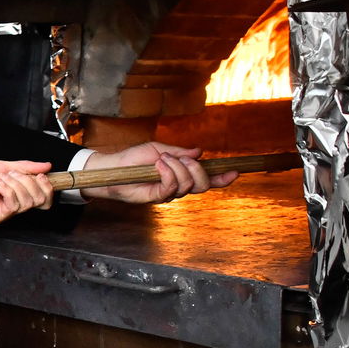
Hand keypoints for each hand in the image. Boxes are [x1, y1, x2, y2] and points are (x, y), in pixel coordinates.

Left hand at [0, 159, 54, 223]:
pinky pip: (13, 205)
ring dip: (17, 184)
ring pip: (28, 202)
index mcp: (19, 193)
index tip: (41, 176)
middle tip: (14, 174)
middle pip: (41, 201)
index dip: (47, 187)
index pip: (45, 199)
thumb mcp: (3, 165)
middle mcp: (15, 204)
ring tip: (2, 177)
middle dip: (31, 182)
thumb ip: (25, 167)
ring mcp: (6, 212)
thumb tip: (46, 166)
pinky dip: (8, 189)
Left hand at [81, 142, 236, 203]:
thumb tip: (199, 152)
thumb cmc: (134, 159)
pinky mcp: (156, 198)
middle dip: (197, 169)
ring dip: (177, 168)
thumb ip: (179, 152)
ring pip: (187, 185)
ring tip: (162, 159)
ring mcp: (168, 193)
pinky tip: (159, 165)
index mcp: (182, 174)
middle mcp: (178, 186)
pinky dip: (168, 173)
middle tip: (183, 158)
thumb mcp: (159, 149)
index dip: (222, 178)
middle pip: (202, 185)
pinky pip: (171, 187)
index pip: (207, 179)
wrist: (113, 168)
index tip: (235, 171)